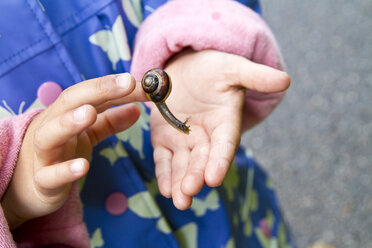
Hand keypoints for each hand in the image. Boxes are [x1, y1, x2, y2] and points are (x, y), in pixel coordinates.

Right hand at [2, 73, 146, 228]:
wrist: (30, 185)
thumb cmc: (60, 152)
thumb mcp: (87, 133)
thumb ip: (110, 121)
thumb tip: (137, 109)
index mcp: (65, 113)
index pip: (90, 93)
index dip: (114, 85)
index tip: (139, 81)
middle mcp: (51, 126)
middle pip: (70, 102)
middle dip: (99, 90)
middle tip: (127, 83)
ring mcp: (43, 153)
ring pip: (50, 134)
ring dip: (69, 122)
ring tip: (90, 113)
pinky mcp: (42, 180)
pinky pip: (50, 175)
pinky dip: (65, 170)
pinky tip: (83, 166)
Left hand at [150, 49, 289, 208]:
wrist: (186, 66)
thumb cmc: (212, 67)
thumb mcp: (232, 68)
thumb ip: (255, 77)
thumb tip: (286, 80)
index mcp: (225, 122)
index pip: (224, 145)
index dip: (220, 161)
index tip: (214, 178)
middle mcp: (207, 136)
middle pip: (203, 160)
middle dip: (196, 176)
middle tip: (189, 192)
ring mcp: (185, 139)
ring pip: (183, 164)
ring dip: (180, 182)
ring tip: (178, 199)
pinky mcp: (165, 138)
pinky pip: (164, 158)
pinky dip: (164, 173)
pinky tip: (166, 188)